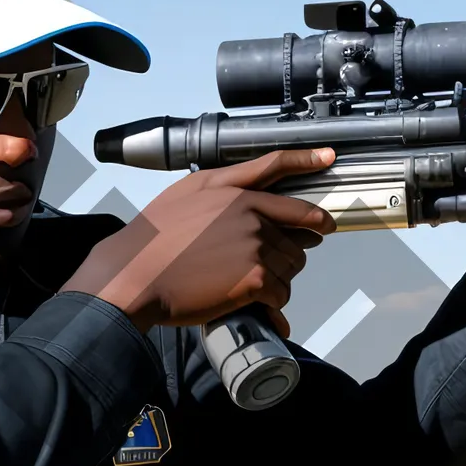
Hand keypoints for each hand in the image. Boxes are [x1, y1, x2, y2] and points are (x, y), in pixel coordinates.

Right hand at [62, 148, 337, 333]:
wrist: (136, 276)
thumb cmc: (151, 241)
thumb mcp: (182, 195)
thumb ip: (220, 189)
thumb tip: (246, 200)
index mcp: (231, 190)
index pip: (277, 168)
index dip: (307, 160)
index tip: (329, 158)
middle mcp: (249, 212)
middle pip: (296, 231)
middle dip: (287, 250)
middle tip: (263, 266)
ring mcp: (255, 244)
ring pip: (291, 265)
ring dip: (277, 279)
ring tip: (246, 287)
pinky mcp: (256, 278)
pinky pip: (281, 293)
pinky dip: (272, 305)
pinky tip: (255, 307)